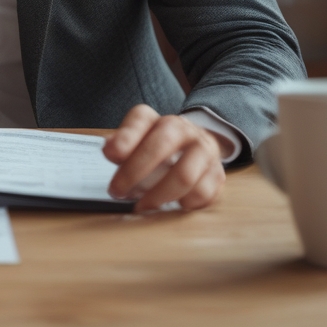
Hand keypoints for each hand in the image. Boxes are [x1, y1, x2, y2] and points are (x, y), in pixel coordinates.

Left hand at [103, 104, 227, 211]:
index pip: (141, 118)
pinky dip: (184, 205)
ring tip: (142, 207)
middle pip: (161, 145)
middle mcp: (183, 130)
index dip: (126, 136)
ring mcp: (204, 151)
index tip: (112, 155)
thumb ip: (121, 144)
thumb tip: (110, 150)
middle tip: (118, 192)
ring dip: (158, 195)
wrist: (196, 148)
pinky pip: (202, 194)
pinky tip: (171, 207)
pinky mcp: (217, 175)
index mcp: (158, 119)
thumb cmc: (157, 148)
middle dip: (135, 171)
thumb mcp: (136, 142)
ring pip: (184, 175)